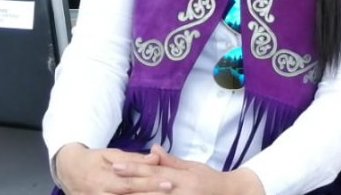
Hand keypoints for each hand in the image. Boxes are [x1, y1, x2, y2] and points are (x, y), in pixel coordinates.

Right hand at [54, 143, 162, 194]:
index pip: (130, 183)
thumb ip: (133, 159)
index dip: (150, 183)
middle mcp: (99, 194)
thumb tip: (155, 157)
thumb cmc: (93, 160)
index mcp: (103, 178)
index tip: (169, 182)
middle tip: (170, 191)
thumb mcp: (111, 154)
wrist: (68, 170)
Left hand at [110, 146, 264, 194]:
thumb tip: (152, 150)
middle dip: (126, 185)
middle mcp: (179, 190)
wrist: (233, 193)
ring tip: (113, 194)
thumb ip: (171, 162)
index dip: (132, 169)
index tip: (115, 165)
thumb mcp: (193, 168)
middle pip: (148, 188)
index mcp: (181, 177)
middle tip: (107, 181)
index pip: (152, 172)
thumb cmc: (212, 181)